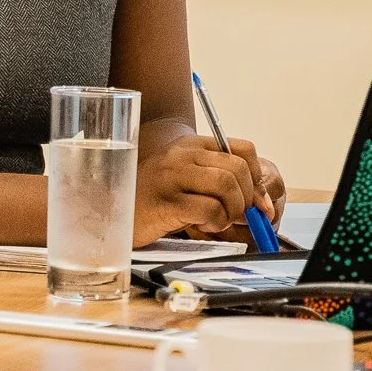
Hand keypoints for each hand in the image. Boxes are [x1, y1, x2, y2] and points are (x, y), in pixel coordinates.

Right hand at [134, 133, 278, 244]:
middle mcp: (180, 155)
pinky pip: (210, 208)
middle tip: (236, 215)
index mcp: (189, 145)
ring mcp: (171, 176)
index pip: (242, 149)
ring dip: (232, 210)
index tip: (255, 200)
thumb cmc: (154, 198)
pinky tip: (202, 225)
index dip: (256, 177)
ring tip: (217, 220)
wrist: (108, 208)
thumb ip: (221, 183)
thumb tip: (263, 204)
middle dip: (247, 198)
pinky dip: (216, 221)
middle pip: (237, 169)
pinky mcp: (166, 201)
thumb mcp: (187, 180)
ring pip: (227, 185)